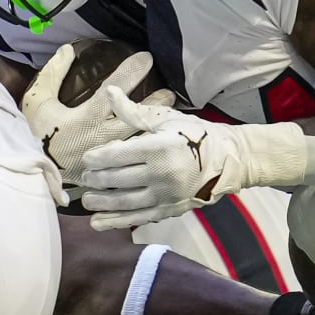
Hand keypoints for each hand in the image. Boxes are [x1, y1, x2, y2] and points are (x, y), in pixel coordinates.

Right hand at [21, 43, 174, 183]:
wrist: (32, 173)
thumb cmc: (37, 135)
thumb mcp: (37, 102)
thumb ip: (52, 75)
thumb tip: (67, 49)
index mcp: (86, 118)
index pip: (114, 91)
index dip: (131, 72)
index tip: (146, 58)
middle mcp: (102, 137)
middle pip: (136, 117)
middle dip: (155, 103)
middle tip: (170, 91)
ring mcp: (109, 156)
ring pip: (140, 138)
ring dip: (155, 123)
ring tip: (171, 112)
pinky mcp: (111, 171)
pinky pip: (135, 158)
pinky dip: (148, 147)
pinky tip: (160, 138)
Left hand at [81, 87, 314, 229]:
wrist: (228, 160)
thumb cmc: (195, 135)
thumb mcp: (166, 119)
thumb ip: (134, 111)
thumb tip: (108, 92)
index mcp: (159, 148)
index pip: (117, 155)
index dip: (97, 158)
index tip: (88, 158)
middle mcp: (161, 174)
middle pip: (116, 179)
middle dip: (95, 179)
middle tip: (86, 177)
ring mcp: (165, 195)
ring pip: (123, 202)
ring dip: (100, 201)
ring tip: (88, 198)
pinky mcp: (169, 210)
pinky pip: (136, 218)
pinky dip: (115, 221)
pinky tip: (98, 221)